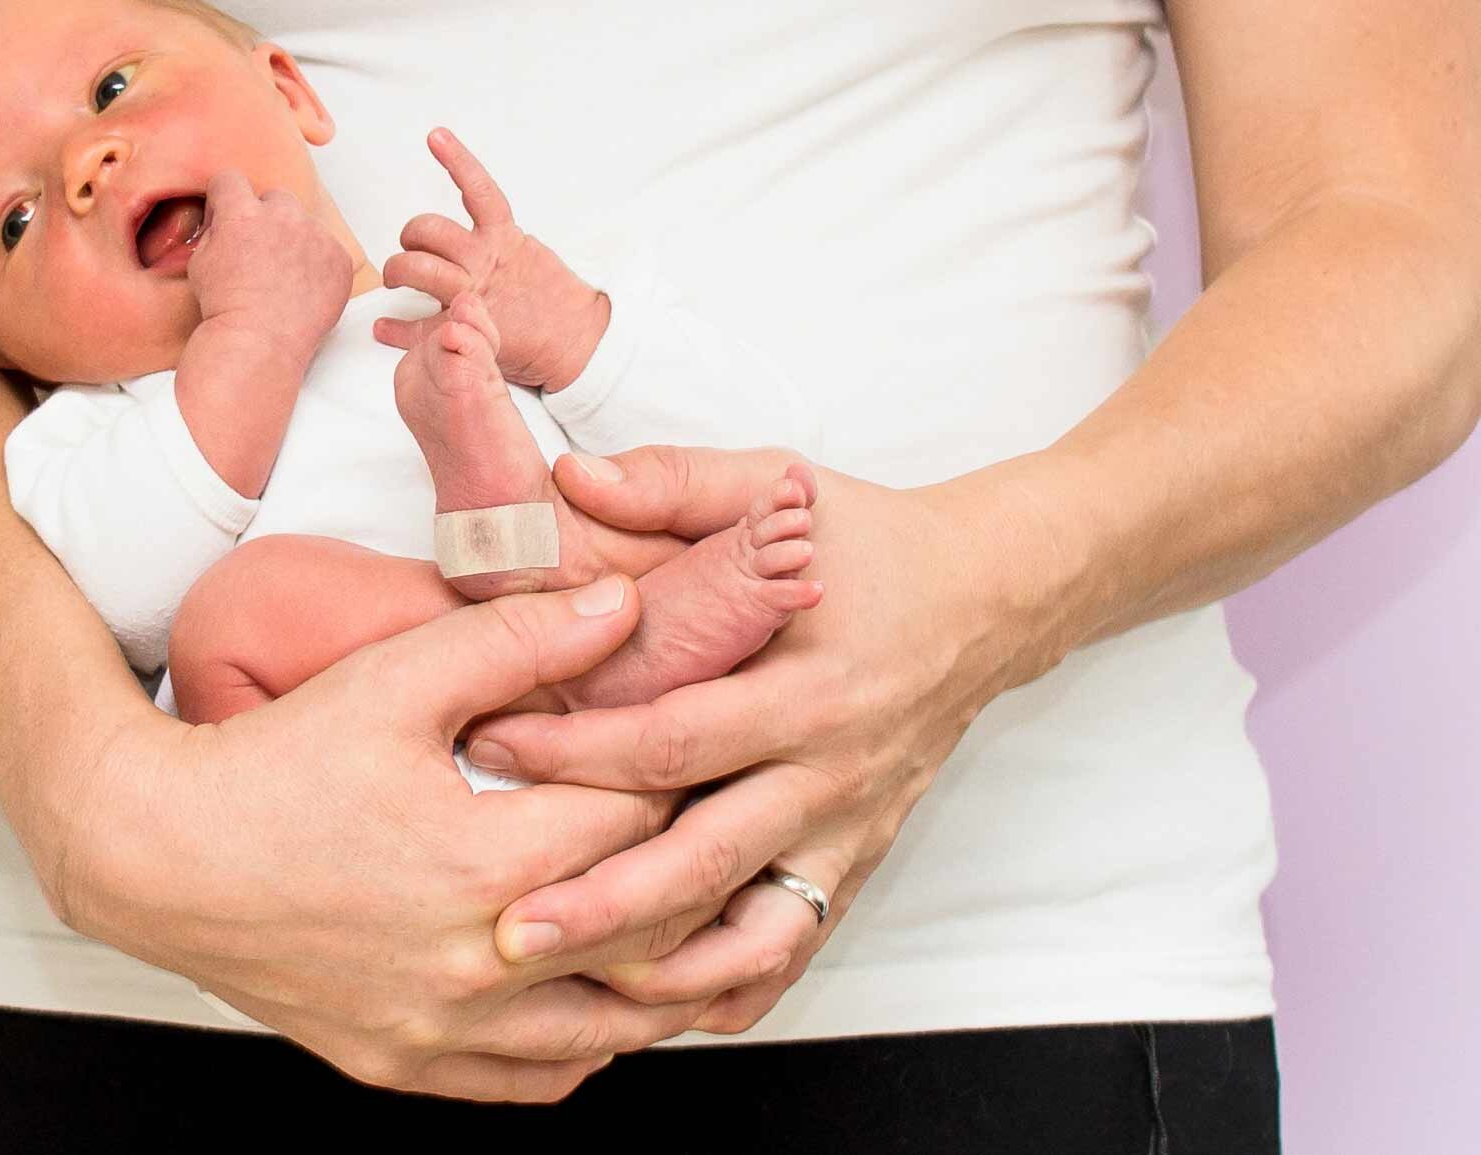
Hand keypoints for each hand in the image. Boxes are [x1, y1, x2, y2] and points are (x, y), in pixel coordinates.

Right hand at [34, 574, 755, 1100]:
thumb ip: (518, 641)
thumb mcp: (395, 680)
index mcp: (485, 865)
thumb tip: (621, 607)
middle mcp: (477, 967)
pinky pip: (536, 1079)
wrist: (153, 855)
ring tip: (706, 923)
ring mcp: (442, 1031)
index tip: (708, 743)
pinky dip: (587, 1040)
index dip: (684, 774)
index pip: (639, 823)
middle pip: (648, 932)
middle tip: (735, 827)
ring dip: (667, 978)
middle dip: (702, 874)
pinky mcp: (405, 1065)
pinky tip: (603, 993)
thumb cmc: (270, 763)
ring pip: (611, 1028)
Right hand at [184, 169, 353, 355]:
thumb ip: (214, 230)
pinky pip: (328, 248)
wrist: (258, 343)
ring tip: (282, 274)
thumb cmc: (226, 309)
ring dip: (294, 238)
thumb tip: (223, 219)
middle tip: (259, 250)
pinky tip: (302, 287)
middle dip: (264, 217)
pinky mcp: (339, 258)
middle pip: (274, 197)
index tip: (227, 213)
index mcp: (243, 213)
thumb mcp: (200, 262)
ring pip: (304, 223)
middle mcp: (282, 217)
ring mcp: (315, 236)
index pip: (230, 180)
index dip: (225, 198)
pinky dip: (318, 263)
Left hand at [372, 130, 609, 392]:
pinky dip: (396, 328)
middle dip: (411, 236)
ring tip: (396, 279)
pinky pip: (420, 326)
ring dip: (399, 270)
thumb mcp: (527, 255)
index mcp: (503, 239)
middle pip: (430, 231)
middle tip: (410, 248)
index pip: (479, 190)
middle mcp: (485, 261)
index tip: (436, 136)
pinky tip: (382, 327)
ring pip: (419, 269)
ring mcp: (474, 293)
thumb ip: (496, 240)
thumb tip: (470, 230)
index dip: (457, 160)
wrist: (575, 340)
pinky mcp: (466, 326)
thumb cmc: (551, 300)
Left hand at [458, 445, 1089, 1033]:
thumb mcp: (782, 486)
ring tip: (567, 996)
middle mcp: (831, 772)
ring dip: (661, 972)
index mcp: (807, 686)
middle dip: (602, 904)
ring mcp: (848, 830)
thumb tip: (571, 477)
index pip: (675, 738)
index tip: (490, 748)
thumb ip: (675, 482)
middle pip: (705, 861)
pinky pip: (791, 949)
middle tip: (504, 932)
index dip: (577, 753)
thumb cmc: (873, 542)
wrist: (990, 598)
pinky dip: (725, 988)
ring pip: (751, 933)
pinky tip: (648, 1003)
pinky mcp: (857, 862)